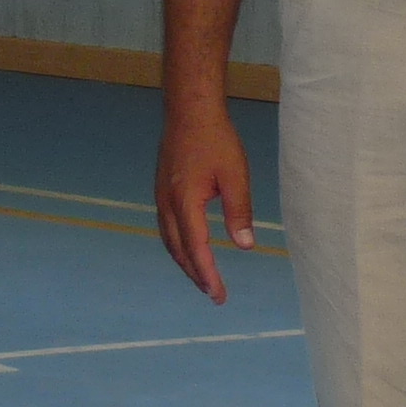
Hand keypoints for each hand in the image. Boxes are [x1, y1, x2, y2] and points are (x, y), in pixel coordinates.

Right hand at [154, 101, 255, 303]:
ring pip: (170, 241)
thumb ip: (239, 212)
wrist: (190, 111)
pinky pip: (167, 228)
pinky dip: (178, 246)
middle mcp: (167, 204)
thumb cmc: (216, 140)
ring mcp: (161, 197)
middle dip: (196, 275)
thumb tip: (245, 245)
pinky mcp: (162, 191)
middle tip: (215, 295)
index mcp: (185, 202)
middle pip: (179, 251)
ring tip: (203, 279)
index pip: (196, 250)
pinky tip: (190, 249)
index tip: (219, 295)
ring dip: (185, 263)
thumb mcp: (235, 176)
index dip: (208, 275)